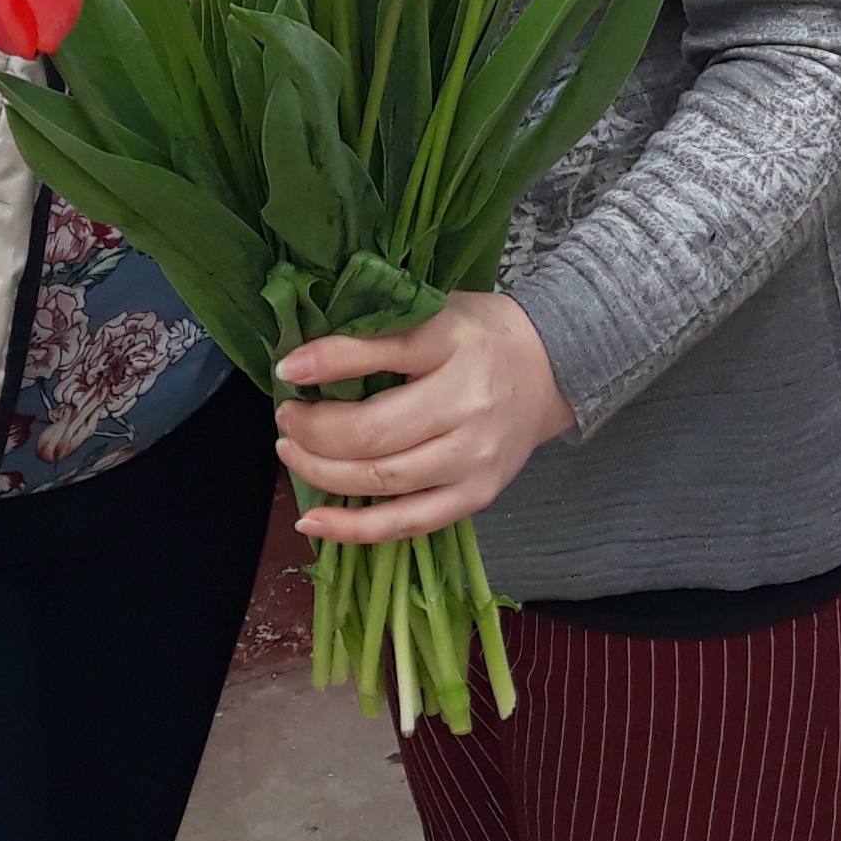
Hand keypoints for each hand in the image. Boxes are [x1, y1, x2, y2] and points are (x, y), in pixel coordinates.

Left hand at [274, 291, 572, 544]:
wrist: (554, 368)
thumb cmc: (481, 337)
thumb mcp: (438, 311)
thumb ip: (384, 331)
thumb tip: (306, 359)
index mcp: (455, 342)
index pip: (386, 351)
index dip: (328, 361)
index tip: (287, 369)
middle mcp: (467, 402)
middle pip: (374, 432)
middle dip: (314, 431)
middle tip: (287, 418)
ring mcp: (473, 457)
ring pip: (382, 479)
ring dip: (322, 472)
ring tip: (292, 454)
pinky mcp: (476, 495)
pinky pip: (406, 523)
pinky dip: (353, 528)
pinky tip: (313, 520)